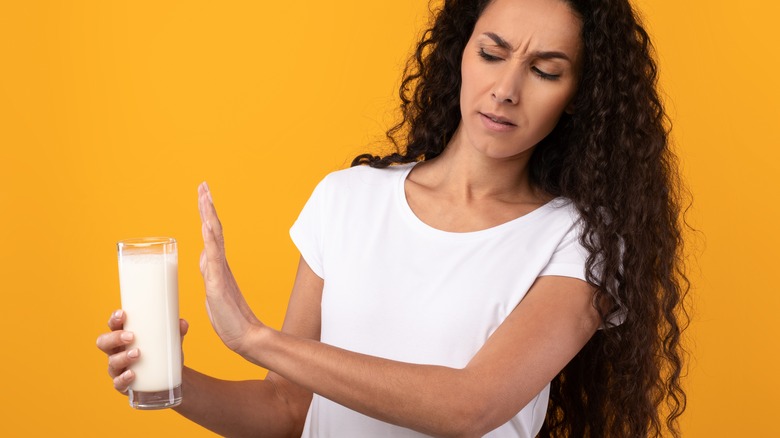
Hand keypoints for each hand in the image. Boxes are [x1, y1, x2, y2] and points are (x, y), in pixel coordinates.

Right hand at [96, 310, 188, 393]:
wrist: (166, 380)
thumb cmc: (161, 354)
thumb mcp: (170, 342)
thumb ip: (176, 332)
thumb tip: (182, 323)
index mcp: (123, 337)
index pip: (113, 325)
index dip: (114, 319)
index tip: (123, 314)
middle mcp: (116, 352)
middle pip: (104, 342)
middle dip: (115, 337)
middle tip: (131, 336)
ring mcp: (117, 369)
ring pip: (112, 362)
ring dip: (123, 357)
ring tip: (137, 353)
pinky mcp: (122, 384)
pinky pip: (118, 382)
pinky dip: (124, 378)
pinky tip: (132, 374)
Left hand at [197, 182, 262, 353]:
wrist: (246, 337)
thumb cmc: (230, 319)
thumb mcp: (213, 290)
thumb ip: (210, 271)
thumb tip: (204, 255)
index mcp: (217, 266)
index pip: (210, 233)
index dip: (206, 213)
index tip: (203, 194)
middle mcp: (219, 265)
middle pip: (213, 229)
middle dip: (207, 206)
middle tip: (203, 185)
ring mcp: (220, 273)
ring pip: (214, 239)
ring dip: (208, 216)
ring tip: (204, 196)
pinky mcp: (219, 284)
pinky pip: (214, 258)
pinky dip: (210, 240)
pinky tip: (207, 226)